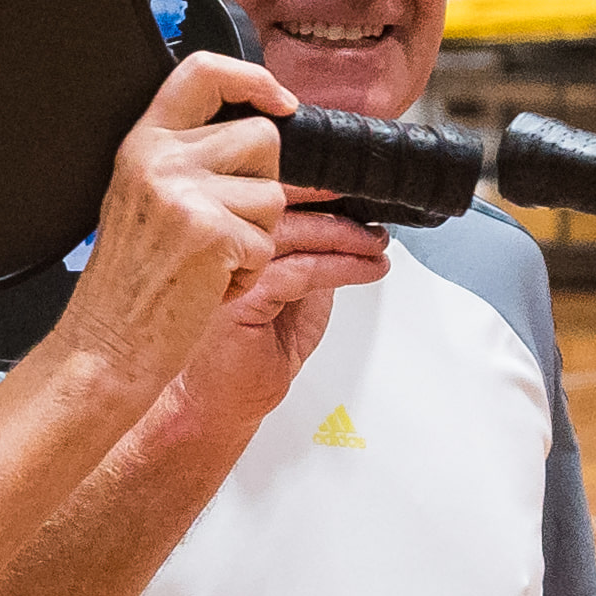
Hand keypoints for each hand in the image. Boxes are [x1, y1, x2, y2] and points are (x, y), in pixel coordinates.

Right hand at [41, 53, 297, 384]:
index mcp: (145, 141)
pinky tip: (210, 284)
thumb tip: (258, 131)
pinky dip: (250, 273)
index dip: (253, 79)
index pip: (204, 72)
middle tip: (225, 226)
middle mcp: (161, 158)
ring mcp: (184, 192)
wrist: (108, 341)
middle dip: (263, 187)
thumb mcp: (146, 196)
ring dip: (258, 237)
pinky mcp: (210, 232)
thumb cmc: (133, 281)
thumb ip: (189, 157)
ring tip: (212, 260)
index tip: (282, 102)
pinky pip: (266, 243)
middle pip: (263, 139)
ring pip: (273, 196)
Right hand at [155, 207, 392, 459]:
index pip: (272, 199)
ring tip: (375, 246)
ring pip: (293, 234)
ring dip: (344, 237)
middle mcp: (219, 246)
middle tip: (373, 222)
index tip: (356, 195)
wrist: (219, 404)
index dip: (317, 192)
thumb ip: (308, 254)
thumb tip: (348, 224)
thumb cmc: (247, 355)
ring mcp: (224, 268)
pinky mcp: (238, 297)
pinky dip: (342, 268)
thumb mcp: (293, 293)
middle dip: (336, 211)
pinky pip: (300, 271)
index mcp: (225, 237)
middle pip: (282, 208)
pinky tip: (366, 270)